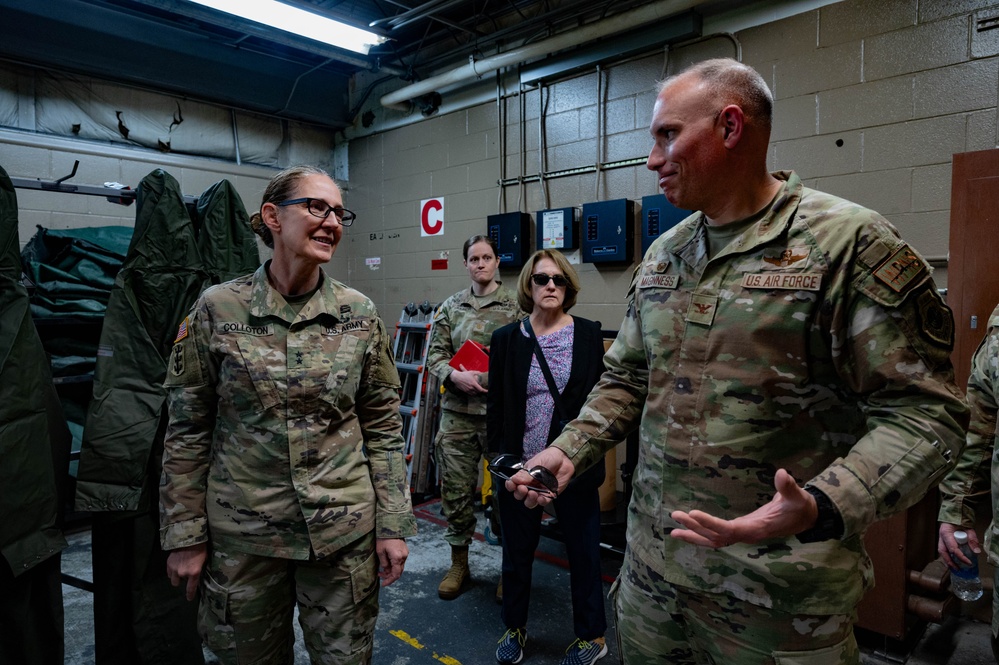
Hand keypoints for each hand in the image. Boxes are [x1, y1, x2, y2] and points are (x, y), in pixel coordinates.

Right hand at [166, 542, 207, 600]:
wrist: (189, 538)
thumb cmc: (200, 549)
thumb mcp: (203, 561)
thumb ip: (198, 570)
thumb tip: (196, 576)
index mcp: (194, 573)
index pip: (191, 588)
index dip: (189, 595)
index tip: (189, 599)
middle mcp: (183, 573)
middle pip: (179, 583)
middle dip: (182, 580)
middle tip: (185, 574)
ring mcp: (174, 569)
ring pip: (173, 579)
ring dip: (176, 577)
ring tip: (179, 570)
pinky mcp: (169, 563)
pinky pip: (168, 573)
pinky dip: (171, 571)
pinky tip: (175, 566)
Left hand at [377, 538, 408, 585]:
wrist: (391, 525)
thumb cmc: (383, 538)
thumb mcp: (380, 551)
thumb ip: (384, 563)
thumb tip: (386, 569)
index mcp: (397, 558)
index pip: (395, 574)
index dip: (389, 581)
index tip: (383, 584)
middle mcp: (404, 557)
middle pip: (398, 572)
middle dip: (389, 576)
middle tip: (379, 575)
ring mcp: (405, 553)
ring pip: (399, 567)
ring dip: (391, 570)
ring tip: (381, 570)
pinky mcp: (405, 550)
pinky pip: (400, 561)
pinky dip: (394, 565)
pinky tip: (387, 563)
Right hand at [449, 366, 487, 394]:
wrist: (456, 378)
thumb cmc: (464, 374)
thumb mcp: (471, 372)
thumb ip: (477, 372)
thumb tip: (481, 372)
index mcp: (473, 384)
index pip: (481, 389)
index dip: (485, 391)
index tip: (487, 391)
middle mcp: (471, 388)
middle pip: (478, 392)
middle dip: (481, 391)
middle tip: (483, 390)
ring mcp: (468, 390)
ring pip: (474, 394)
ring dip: (477, 393)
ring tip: (478, 391)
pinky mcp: (465, 391)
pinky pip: (470, 394)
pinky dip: (473, 393)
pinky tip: (473, 391)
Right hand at [504, 447, 574, 508]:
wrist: (564, 459)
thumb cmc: (548, 458)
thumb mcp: (536, 464)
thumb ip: (526, 474)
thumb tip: (514, 480)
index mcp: (524, 477)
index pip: (513, 484)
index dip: (510, 486)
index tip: (512, 484)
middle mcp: (530, 485)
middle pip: (519, 495)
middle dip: (519, 493)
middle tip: (523, 489)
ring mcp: (539, 491)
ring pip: (529, 502)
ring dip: (529, 500)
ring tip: (533, 494)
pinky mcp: (549, 495)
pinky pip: (543, 502)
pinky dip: (541, 501)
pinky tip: (541, 497)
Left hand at [670, 469, 817, 547]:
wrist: (806, 519)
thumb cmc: (800, 507)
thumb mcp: (797, 496)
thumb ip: (789, 487)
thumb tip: (782, 473)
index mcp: (757, 529)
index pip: (729, 529)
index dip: (711, 523)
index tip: (693, 514)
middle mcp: (747, 535)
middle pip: (716, 537)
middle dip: (695, 528)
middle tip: (676, 515)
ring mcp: (743, 535)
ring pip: (715, 540)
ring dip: (695, 535)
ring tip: (674, 529)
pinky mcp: (741, 531)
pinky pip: (718, 537)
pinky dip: (702, 535)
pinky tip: (688, 531)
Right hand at [938, 523, 979, 568]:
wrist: (953, 515)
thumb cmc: (960, 521)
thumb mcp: (968, 528)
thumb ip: (972, 539)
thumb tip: (976, 552)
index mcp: (946, 533)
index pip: (953, 548)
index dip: (961, 557)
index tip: (969, 562)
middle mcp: (941, 537)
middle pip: (943, 552)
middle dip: (950, 562)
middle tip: (958, 569)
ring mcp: (940, 539)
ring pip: (942, 553)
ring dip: (948, 561)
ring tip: (955, 568)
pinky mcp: (942, 541)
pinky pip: (943, 551)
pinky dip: (947, 557)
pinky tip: (952, 563)